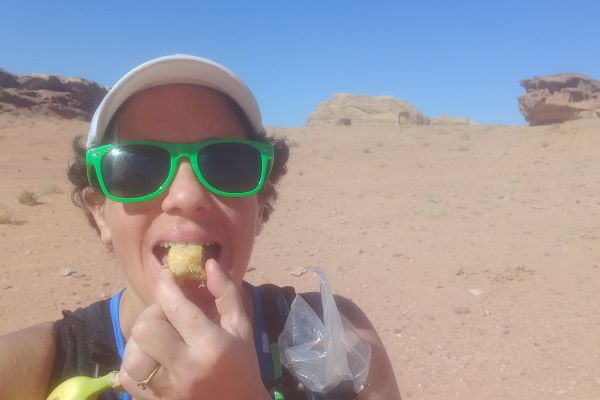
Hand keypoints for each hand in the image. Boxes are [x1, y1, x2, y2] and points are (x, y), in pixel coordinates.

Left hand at [118, 260, 269, 399]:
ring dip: (141, 342)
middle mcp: (187, 368)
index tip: (166, 277)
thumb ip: (227, 294)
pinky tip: (151, 360)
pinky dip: (135, 364)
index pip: (176, 307)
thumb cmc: (243, 367)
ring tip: (158, 340)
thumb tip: (209, 264)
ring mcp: (168, 390)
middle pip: (146, 328)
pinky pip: (128, 378)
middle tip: (167, 317)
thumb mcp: (242, 329)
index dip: (166, 286)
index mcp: (212, 346)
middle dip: (154, 315)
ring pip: (132, 355)